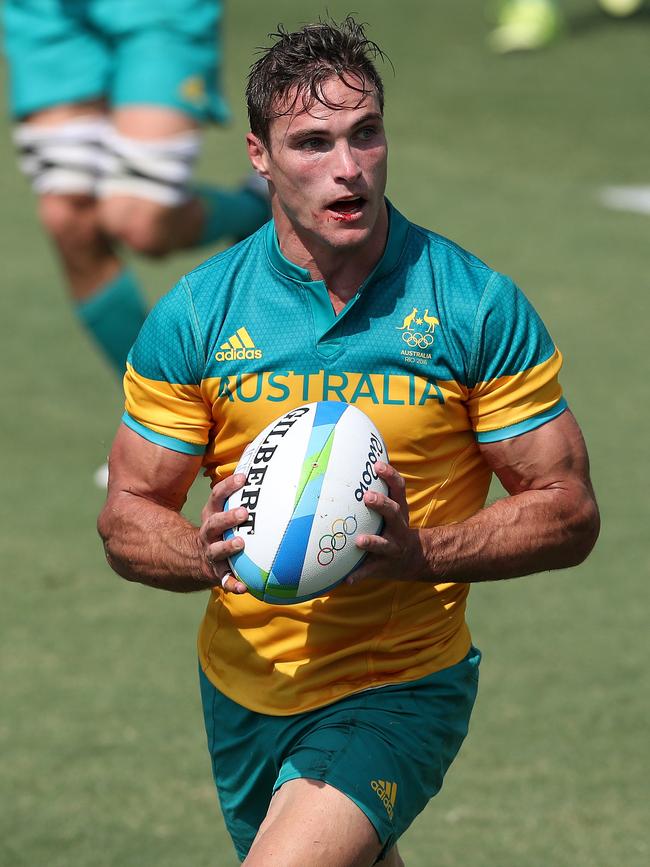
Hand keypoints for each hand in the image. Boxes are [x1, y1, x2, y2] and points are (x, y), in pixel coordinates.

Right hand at [199, 473, 248, 593]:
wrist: (196, 558)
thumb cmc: (222, 530)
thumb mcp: (223, 512)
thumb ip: (243, 499)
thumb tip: (275, 477)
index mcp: (212, 515)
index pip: (217, 496)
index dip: (228, 486)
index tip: (243, 477)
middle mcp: (209, 533)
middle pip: (214, 523)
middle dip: (228, 517)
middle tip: (244, 512)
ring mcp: (211, 553)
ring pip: (216, 551)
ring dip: (227, 547)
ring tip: (240, 544)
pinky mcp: (217, 572)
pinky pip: (224, 580)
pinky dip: (233, 584)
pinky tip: (244, 588)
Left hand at [347, 461, 425, 584]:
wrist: (415, 559)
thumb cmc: (394, 527)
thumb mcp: (393, 509)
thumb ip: (377, 492)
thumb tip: (348, 466)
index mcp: (399, 511)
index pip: (398, 488)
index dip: (390, 476)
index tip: (377, 465)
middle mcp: (398, 528)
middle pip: (394, 512)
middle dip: (382, 504)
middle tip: (367, 497)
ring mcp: (392, 548)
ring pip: (384, 544)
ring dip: (372, 542)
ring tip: (359, 540)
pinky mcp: (383, 566)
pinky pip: (370, 571)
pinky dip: (358, 575)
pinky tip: (346, 580)